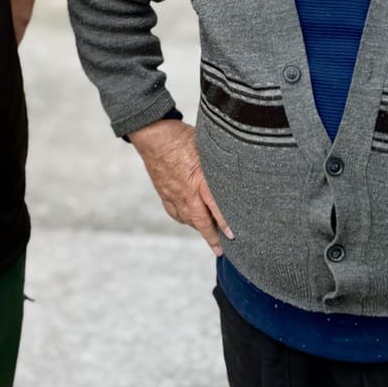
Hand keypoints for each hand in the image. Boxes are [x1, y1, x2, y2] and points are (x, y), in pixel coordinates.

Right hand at [128, 118, 233, 254]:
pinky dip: (184, 219)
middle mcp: (186, 192)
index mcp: (199, 180)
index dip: (224, 223)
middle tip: (221, 250)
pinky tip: (189, 220)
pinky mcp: (163, 192)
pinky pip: (175, 212)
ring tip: (209, 235)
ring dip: (199, 228)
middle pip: (200, 221)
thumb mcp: (206, 148)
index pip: (215, 207)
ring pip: (187, 219)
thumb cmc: (180, 137)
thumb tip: (235, 169)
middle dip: (212, 237)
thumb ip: (218, 163)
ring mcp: (173, 194)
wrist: (152, 135)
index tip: (233, 236)